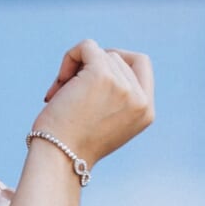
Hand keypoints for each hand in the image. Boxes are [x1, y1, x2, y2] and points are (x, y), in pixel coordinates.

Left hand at [33, 40, 155, 166]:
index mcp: (146, 111)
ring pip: (100, 53)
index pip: (142, 65)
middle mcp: (140, 98)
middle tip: (69, 89)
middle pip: (118, 57)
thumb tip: (98, 57)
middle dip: (91, 67)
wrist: (59, 158)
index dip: (118, 62)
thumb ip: (114, 96)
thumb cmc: (72, 144)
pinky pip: (87, 46)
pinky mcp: (102, 74)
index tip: (94, 74)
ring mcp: (123, 85)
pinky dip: (69, 58)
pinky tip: (58, 85)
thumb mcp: (105, 122)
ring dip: (76, 68)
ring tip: (60, 95)